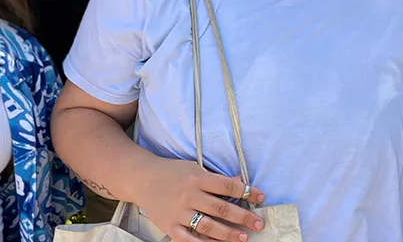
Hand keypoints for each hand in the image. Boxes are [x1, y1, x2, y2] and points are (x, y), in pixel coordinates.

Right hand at [133, 158, 266, 241]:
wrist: (142, 178)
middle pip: (221, 208)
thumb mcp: (195, 168)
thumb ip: (217, 178)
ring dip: (227, 233)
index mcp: (197, 178)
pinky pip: (188, 239)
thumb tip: (241, 182)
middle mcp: (189, 195)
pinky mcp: (169, 225)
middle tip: (258, 223)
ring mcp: (179, 212)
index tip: (261, 197)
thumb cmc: (172, 172)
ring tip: (243, 237)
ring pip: (207, 226)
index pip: (227, 186)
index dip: (247, 192)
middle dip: (243, 217)